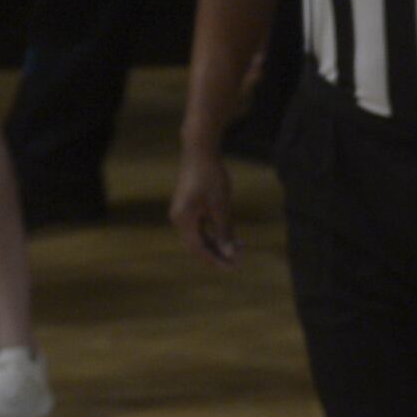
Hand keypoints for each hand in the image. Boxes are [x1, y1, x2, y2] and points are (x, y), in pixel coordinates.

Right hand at [171, 144, 238, 263]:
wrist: (200, 149)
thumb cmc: (211, 176)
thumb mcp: (221, 206)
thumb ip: (224, 232)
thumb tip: (229, 254)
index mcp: (184, 220)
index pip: (199, 249)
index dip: (216, 260)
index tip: (233, 267)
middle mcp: (178, 218)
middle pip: (197, 246)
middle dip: (218, 254)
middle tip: (238, 260)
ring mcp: (181, 213)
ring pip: (199, 238)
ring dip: (217, 244)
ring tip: (238, 247)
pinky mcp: (186, 207)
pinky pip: (199, 228)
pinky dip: (213, 234)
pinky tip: (229, 235)